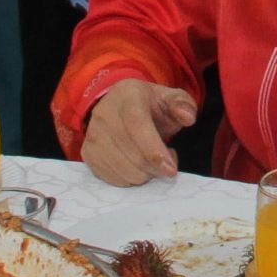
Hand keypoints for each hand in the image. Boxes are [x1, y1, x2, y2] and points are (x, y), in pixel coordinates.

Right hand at [81, 78, 197, 185]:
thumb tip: (188, 117)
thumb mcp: (169, 98)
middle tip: (168, 161)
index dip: (154, 152)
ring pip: (123, 171)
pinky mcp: (88, 154)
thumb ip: (183, 104)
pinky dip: (130, 179)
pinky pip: (113, 179)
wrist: (118, 105)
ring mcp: (92, 136)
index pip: (137, 127)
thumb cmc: (149, 105)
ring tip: (151, 160)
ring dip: (145, 174)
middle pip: (131, 154)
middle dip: (155, 168)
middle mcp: (104, 115)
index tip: (171, 170)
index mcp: (127, 97)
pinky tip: (137, 165)